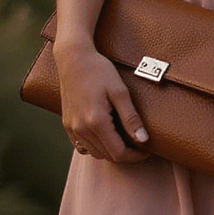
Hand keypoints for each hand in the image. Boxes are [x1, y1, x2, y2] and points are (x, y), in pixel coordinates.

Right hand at [53, 41, 150, 163]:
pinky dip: (96, 147)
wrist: (73, 58)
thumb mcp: (120, 92)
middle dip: (126, 154)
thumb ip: (131, 118)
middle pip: (108, 156)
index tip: (146, 149)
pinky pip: (82, 146)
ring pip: (95, 153)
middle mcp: (81, 129)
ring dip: (111, 151)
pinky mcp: (67, 124)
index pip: (119, 153)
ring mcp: (72, 128)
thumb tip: (143, 140)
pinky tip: (105, 136)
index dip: (135, 155)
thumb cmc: (98, 70)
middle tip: (139, 144)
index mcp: (96, 122)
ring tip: (124, 139)